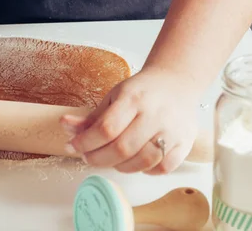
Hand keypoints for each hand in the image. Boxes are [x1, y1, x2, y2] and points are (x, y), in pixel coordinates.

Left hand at [60, 68, 199, 174]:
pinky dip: (145, 170)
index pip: (106, 128)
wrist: (177, 82)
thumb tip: (66, 128)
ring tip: (110, 159)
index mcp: (133, 98)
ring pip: (142, 161)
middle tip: (87, 156)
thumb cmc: (142, 90)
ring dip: (119, 166)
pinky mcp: (185, 143)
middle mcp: (154, 114)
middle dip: (98, 158)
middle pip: (122, 148)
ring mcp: (172, 130)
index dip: (85, 142)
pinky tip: (135, 161)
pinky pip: (162, 168)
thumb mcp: (113, 96)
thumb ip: (91, 117)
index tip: (73, 146)